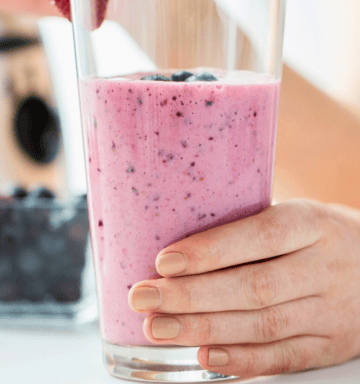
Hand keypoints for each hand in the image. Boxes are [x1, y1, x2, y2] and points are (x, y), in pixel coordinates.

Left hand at [128, 199, 359, 377]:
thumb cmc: (319, 235)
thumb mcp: (297, 216)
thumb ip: (250, 229)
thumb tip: (182, 246)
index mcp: (313, 223)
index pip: (260, 236)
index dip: (211, 251)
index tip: (164, 262)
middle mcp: (325, 267)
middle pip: (255, 286)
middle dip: (192, 296)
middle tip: (143, 297)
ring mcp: (332, 311)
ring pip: (263, 326)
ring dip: (204, 329)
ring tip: (157, 327)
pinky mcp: (331, 345)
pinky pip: (284, 358)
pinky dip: (242, 361)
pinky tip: (203, 358)